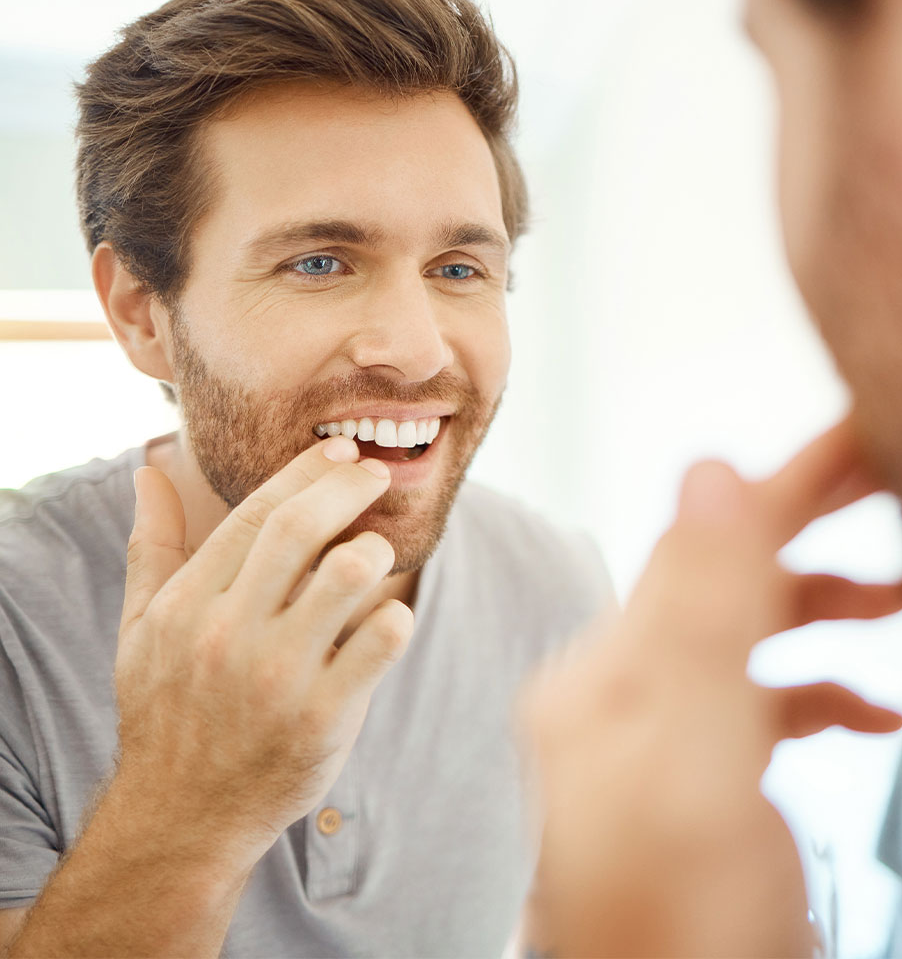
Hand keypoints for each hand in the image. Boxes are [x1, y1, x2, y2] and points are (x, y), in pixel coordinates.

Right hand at [113, 436, 413, 869]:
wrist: (184, 814)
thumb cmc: (167, 710)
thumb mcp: (141, 628)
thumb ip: (151, 546)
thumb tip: (148, 472)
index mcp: (189, 603)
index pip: (257, 512)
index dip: (307, 471)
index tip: (340, 452)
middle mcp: (231, 632)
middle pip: (302, 529)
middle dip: (350, 487)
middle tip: (378, 475)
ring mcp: (279, 675)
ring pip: (349, 573)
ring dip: (374, 548)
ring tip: (376, 550)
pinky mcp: (325, 715)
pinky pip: (383, 639)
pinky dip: (396, 616)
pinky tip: (388, 618)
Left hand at [520, 420, 901, 957]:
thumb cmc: (672, 928)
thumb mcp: (697, 764)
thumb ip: (705, 619)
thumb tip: (710, 472)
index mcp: (606, 674)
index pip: (704, 544)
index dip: (791, 482)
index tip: (864, 429)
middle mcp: (621, 692)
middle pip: (726, 576)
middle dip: (815, 526)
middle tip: (900, 483)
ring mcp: (660, 738)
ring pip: (749, 636)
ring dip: (823, 607)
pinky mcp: (699, 783)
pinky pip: (762, 708)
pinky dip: (823, 694)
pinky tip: (874, 715)